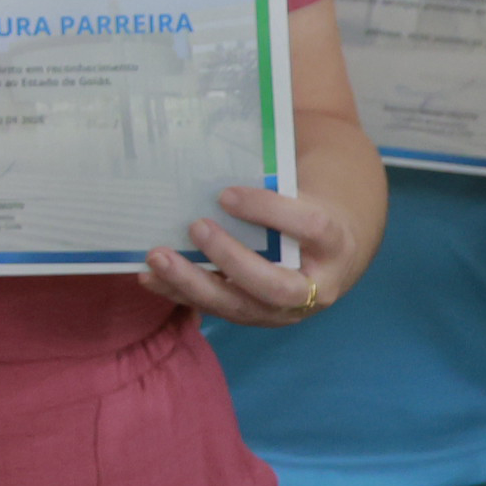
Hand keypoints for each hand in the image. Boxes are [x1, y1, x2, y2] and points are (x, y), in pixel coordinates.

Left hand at [139, 185, 356, 326]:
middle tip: (196, 227)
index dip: (269, 210)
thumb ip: (272, 189)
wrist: (327, 257)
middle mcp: (316, 288)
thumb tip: (212, 168)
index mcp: (335, 245)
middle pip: (273, 285)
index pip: (310, 228)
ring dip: (193, 283)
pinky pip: (216, 309)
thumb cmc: (306, 215)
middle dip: (230, 259)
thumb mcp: (304, 197)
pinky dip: (179, 293)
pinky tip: (150, 277)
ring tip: (158, 257)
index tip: (226, 195)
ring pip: (239, 306)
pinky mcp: (254, 317)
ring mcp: (283, 311)